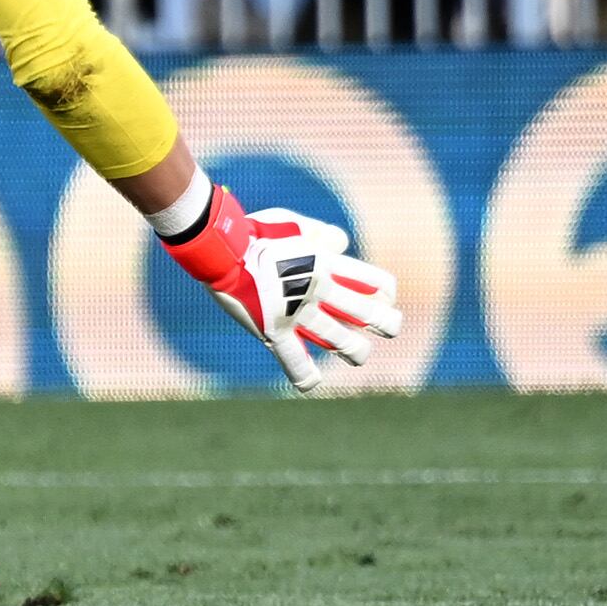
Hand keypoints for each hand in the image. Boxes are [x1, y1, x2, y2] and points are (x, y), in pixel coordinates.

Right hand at [162, 187, 402, 391]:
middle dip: (386, 323)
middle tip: (388, 326)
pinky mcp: (273, 330)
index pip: (377, 282)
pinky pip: (294, 360)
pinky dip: (304, 375)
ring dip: (356, 351)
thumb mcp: (292, 223)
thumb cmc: (253, 232)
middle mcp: (318, 289)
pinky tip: (311, 382)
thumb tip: (340, 244)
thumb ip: (319, 234)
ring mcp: (297, 312)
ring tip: (356, 353)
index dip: (386, 292)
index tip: (381, 295)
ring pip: (342, 341)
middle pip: (370, 314)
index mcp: (326, 263)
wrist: (218, 247)